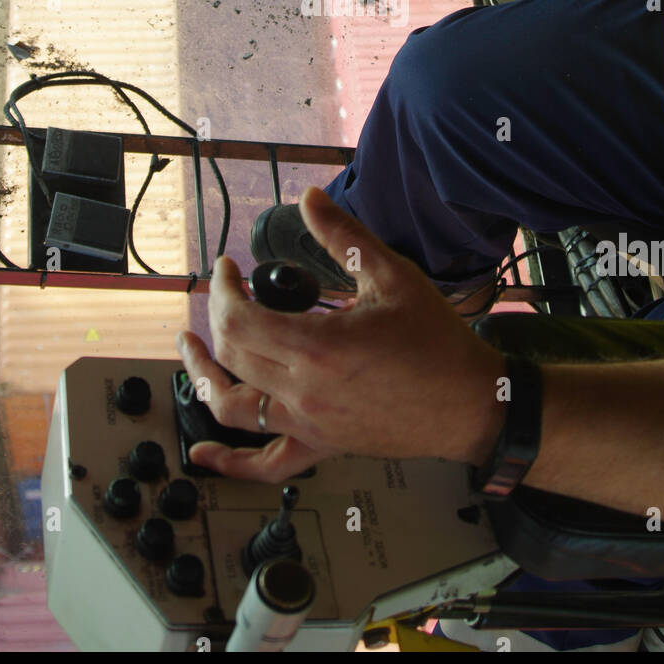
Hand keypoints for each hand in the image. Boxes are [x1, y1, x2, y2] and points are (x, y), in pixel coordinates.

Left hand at [175, 187, 505, 481]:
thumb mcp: (392, 275)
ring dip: (202, 377)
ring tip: (192, 350)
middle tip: (225, 291)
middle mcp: (304, 392)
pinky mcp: (321, 446)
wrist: (472, 404)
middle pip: (231, 356)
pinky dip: (228, 462)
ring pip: (232, 408)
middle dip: (215, 317)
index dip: (223, 289)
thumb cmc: (438, 342)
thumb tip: (309, 198)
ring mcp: (309, 425)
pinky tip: (203, 453)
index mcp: (318, 348)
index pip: (239, 320)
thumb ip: (344, 236)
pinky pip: (265, 465)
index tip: (229, 269)